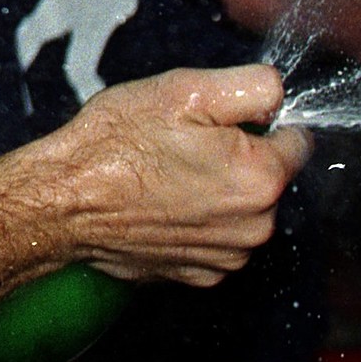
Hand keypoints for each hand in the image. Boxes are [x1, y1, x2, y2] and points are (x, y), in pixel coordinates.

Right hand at [36, 66, 308, 286]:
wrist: (63, 200)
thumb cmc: (116, 144)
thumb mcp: (183, 89)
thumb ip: (251, 86)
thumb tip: (279, 93)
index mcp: (261, 177)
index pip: (297, 140)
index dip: (259, 122)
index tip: (218, 122)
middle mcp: (256, 226)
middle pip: (269, 178)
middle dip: (238, 159)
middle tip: (184, 144)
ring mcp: (228, 256)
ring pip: (244, 210)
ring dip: (219, 193)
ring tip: (168, 174)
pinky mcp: (200, 275)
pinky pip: (217, 240)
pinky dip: (198, 223)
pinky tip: (162, 205)